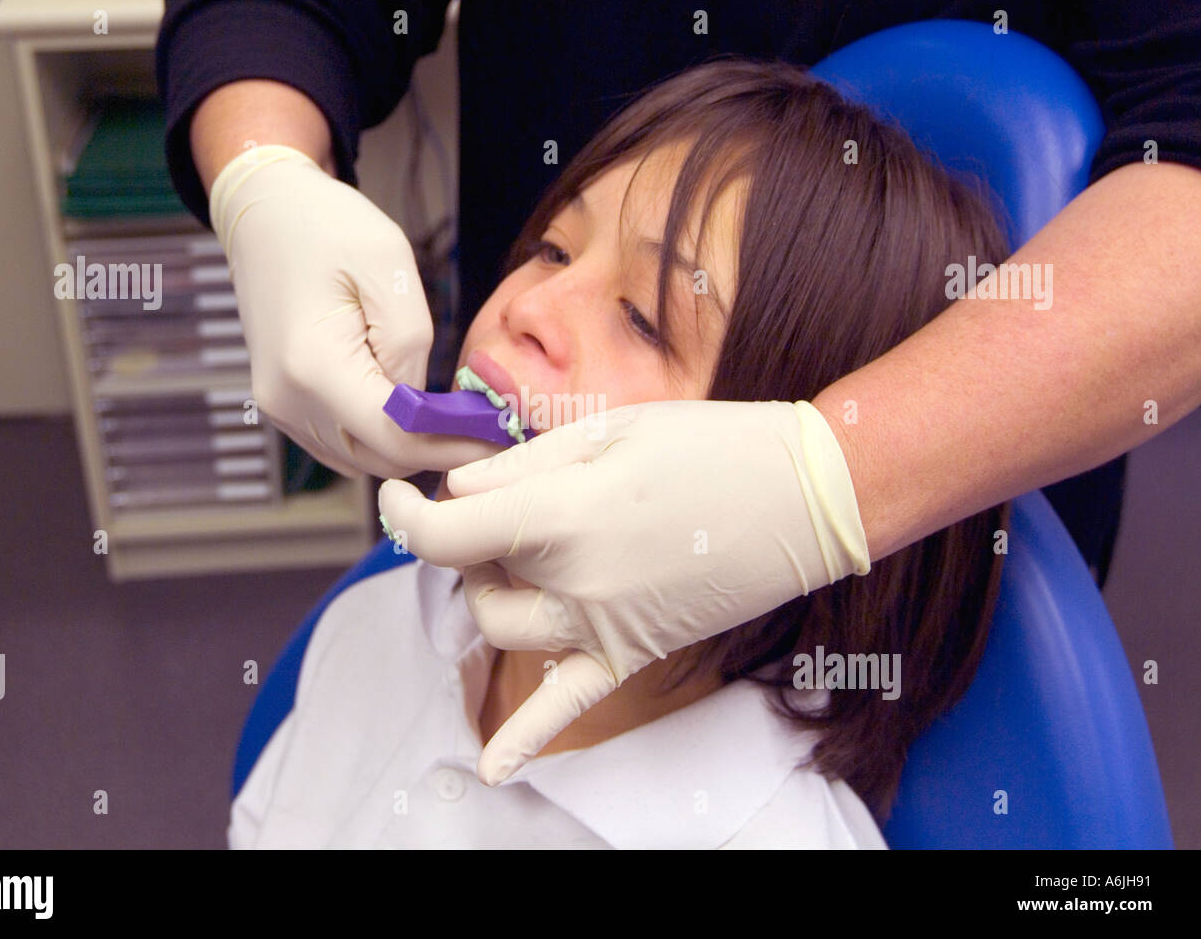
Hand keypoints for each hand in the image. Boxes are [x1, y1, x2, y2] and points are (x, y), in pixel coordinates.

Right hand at [208, 144, 500, 477]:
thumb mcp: (387, 265)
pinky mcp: (285, 404)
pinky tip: (414, 410)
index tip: (500, 433)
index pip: (395, 437)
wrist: (265, 213)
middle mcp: (289, 399)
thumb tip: (421, 402)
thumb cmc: (325, 226)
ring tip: (460, 419)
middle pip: (380, 458)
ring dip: (412, 447)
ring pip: (362, 459)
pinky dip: (382, 439)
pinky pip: (342, 444)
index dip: (453, 444)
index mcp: (314, 366)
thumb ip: (409, 341)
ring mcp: (281, 407)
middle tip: (491, 428)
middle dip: (440, 450)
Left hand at [377, 398, 870, 783]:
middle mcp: (575, 583)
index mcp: (562, 518)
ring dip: (492, 595)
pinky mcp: (634, 651)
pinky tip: (492, 771)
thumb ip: (519, 468)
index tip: (395, 496)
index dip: (405, 514)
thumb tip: (456, 492)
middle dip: (464, 544)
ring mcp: (604, 627)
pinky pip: (569, 704)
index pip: (445, 535)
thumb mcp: (607, 430)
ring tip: (520, 556)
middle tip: (493, 505)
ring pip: (505, 631)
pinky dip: (526, 740)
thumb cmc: (710, 447)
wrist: (804, 495)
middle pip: (473, 582)